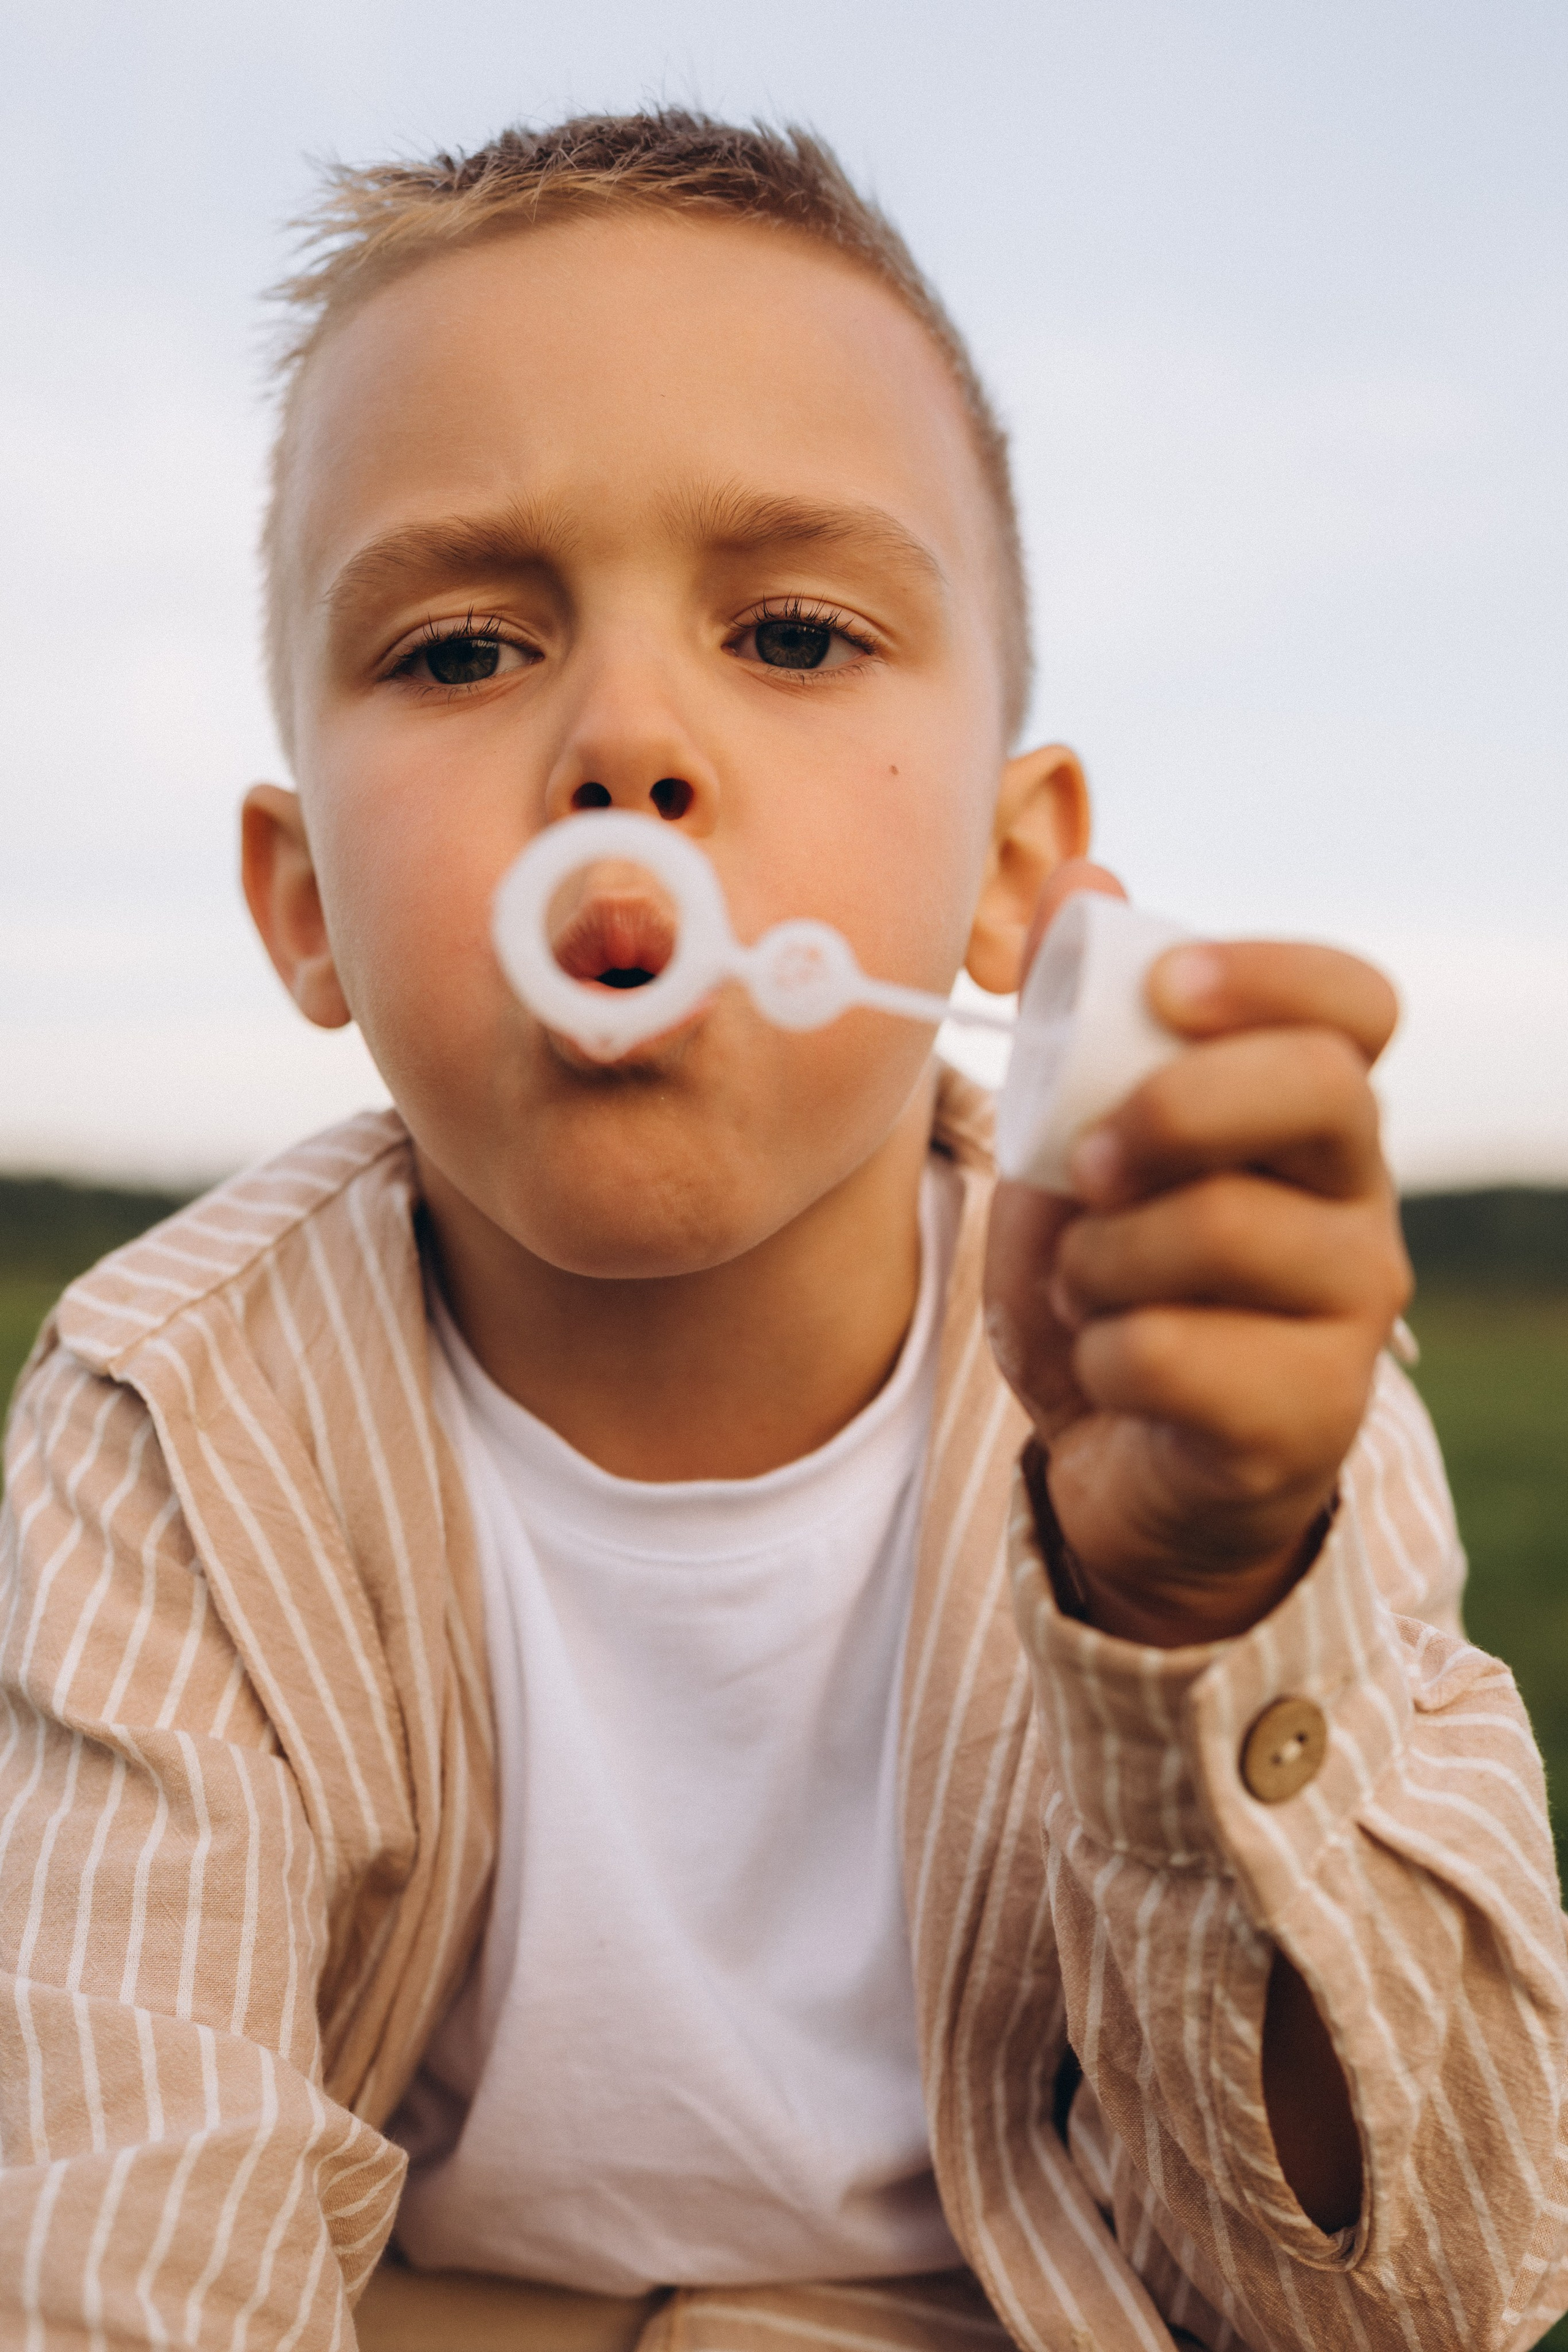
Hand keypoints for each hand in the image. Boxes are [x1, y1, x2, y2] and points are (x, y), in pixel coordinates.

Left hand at [984, 863, 1412, 1645]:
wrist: (1110, 1461)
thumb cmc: (1109, 1286)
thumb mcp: (1071, 1152)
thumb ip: (1081, 1030)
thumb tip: (1084, 878)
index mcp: (1305, 1116)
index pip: (1355, 1004)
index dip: (1270, 974)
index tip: (1166, 989)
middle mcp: (1356, 1201)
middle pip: (1319, 1090)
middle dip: (1178, 1105)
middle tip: (1090, 1160)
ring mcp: (1350, 1313)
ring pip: (1225, 1228)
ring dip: (1104, 1258)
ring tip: (1089, 1287)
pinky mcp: (1310, 1417)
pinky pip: (1176, 1354)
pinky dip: (1102, 1353)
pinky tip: (1110, 1370)